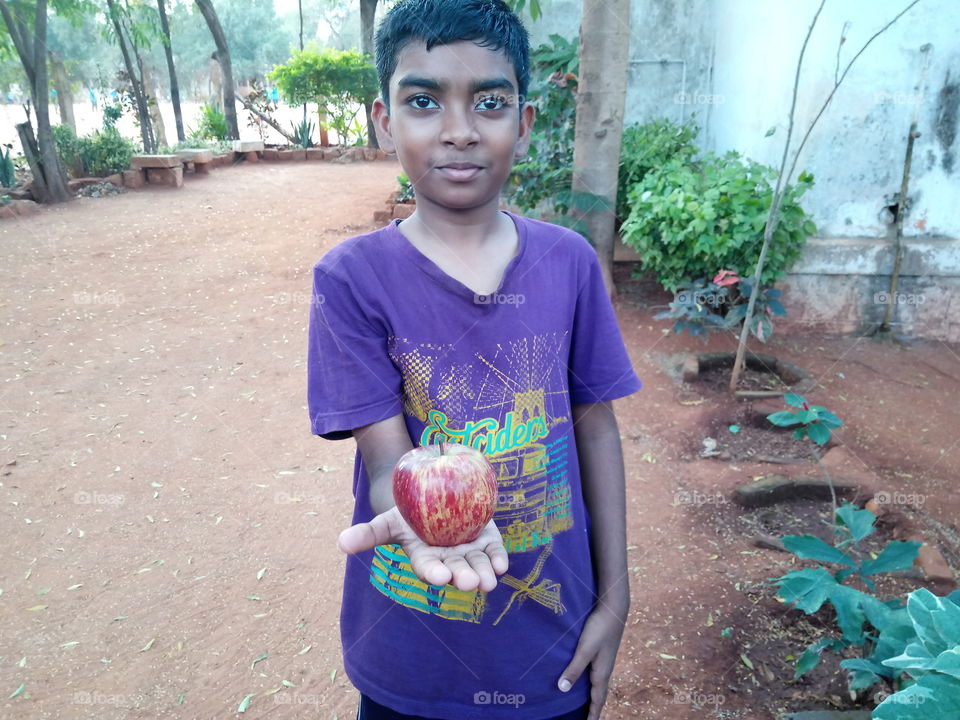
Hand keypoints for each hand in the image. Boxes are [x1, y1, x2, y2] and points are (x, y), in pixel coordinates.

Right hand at [337, 508, 508, 592]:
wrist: (433, 499)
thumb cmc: (407, 516)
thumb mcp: (387, 522)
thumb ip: (367, 534)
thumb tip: (341, 543)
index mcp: (425, 558)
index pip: (429, 568)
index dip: (434, 572)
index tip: (440, 576)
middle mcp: (448, 559)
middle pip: (456, 570)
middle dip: (463, 576)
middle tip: (470, 583)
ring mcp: (468, 551)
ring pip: (477, 564)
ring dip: (484, 573)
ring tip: (489, 582)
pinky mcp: (485, 541)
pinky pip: (493, 552)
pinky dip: (498, 559)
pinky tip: (502, 565)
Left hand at [557, 602, 627, 719]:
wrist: (614, 608)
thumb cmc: (599, 628)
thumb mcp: (585, 649)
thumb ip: (574, 668)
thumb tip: (562, 689)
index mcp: (602, 673)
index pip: (598, 700)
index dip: (593, 713)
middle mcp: (605, 669)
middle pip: (600, 694)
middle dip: (594, 707)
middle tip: (588, 718)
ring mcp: (604, 660)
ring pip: (598, 683)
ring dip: (593, 695)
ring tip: (587, 703)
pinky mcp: (602, 651)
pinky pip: (597, 673)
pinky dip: (592, 682)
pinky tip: (586, 677)